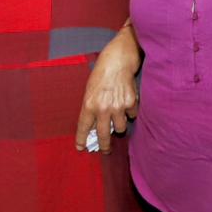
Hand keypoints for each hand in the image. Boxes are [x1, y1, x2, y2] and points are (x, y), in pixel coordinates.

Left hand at [75, 30, 140, 152]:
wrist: (118, 62)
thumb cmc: (101, 74)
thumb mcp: (89, 91)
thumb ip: (91, 108)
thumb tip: (93, 126)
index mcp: (89, 105)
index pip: (83, 128)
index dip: (81, 140)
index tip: (80, 148)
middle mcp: (103, 108)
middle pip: (103, 135)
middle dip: (104, 146)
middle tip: (105, 149)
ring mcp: (118, 107)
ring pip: (120, 128)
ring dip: (119, 125)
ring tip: (117, 117)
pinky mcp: (131, 103)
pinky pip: (131, 116)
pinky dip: (129, 113)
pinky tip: (126, 104)